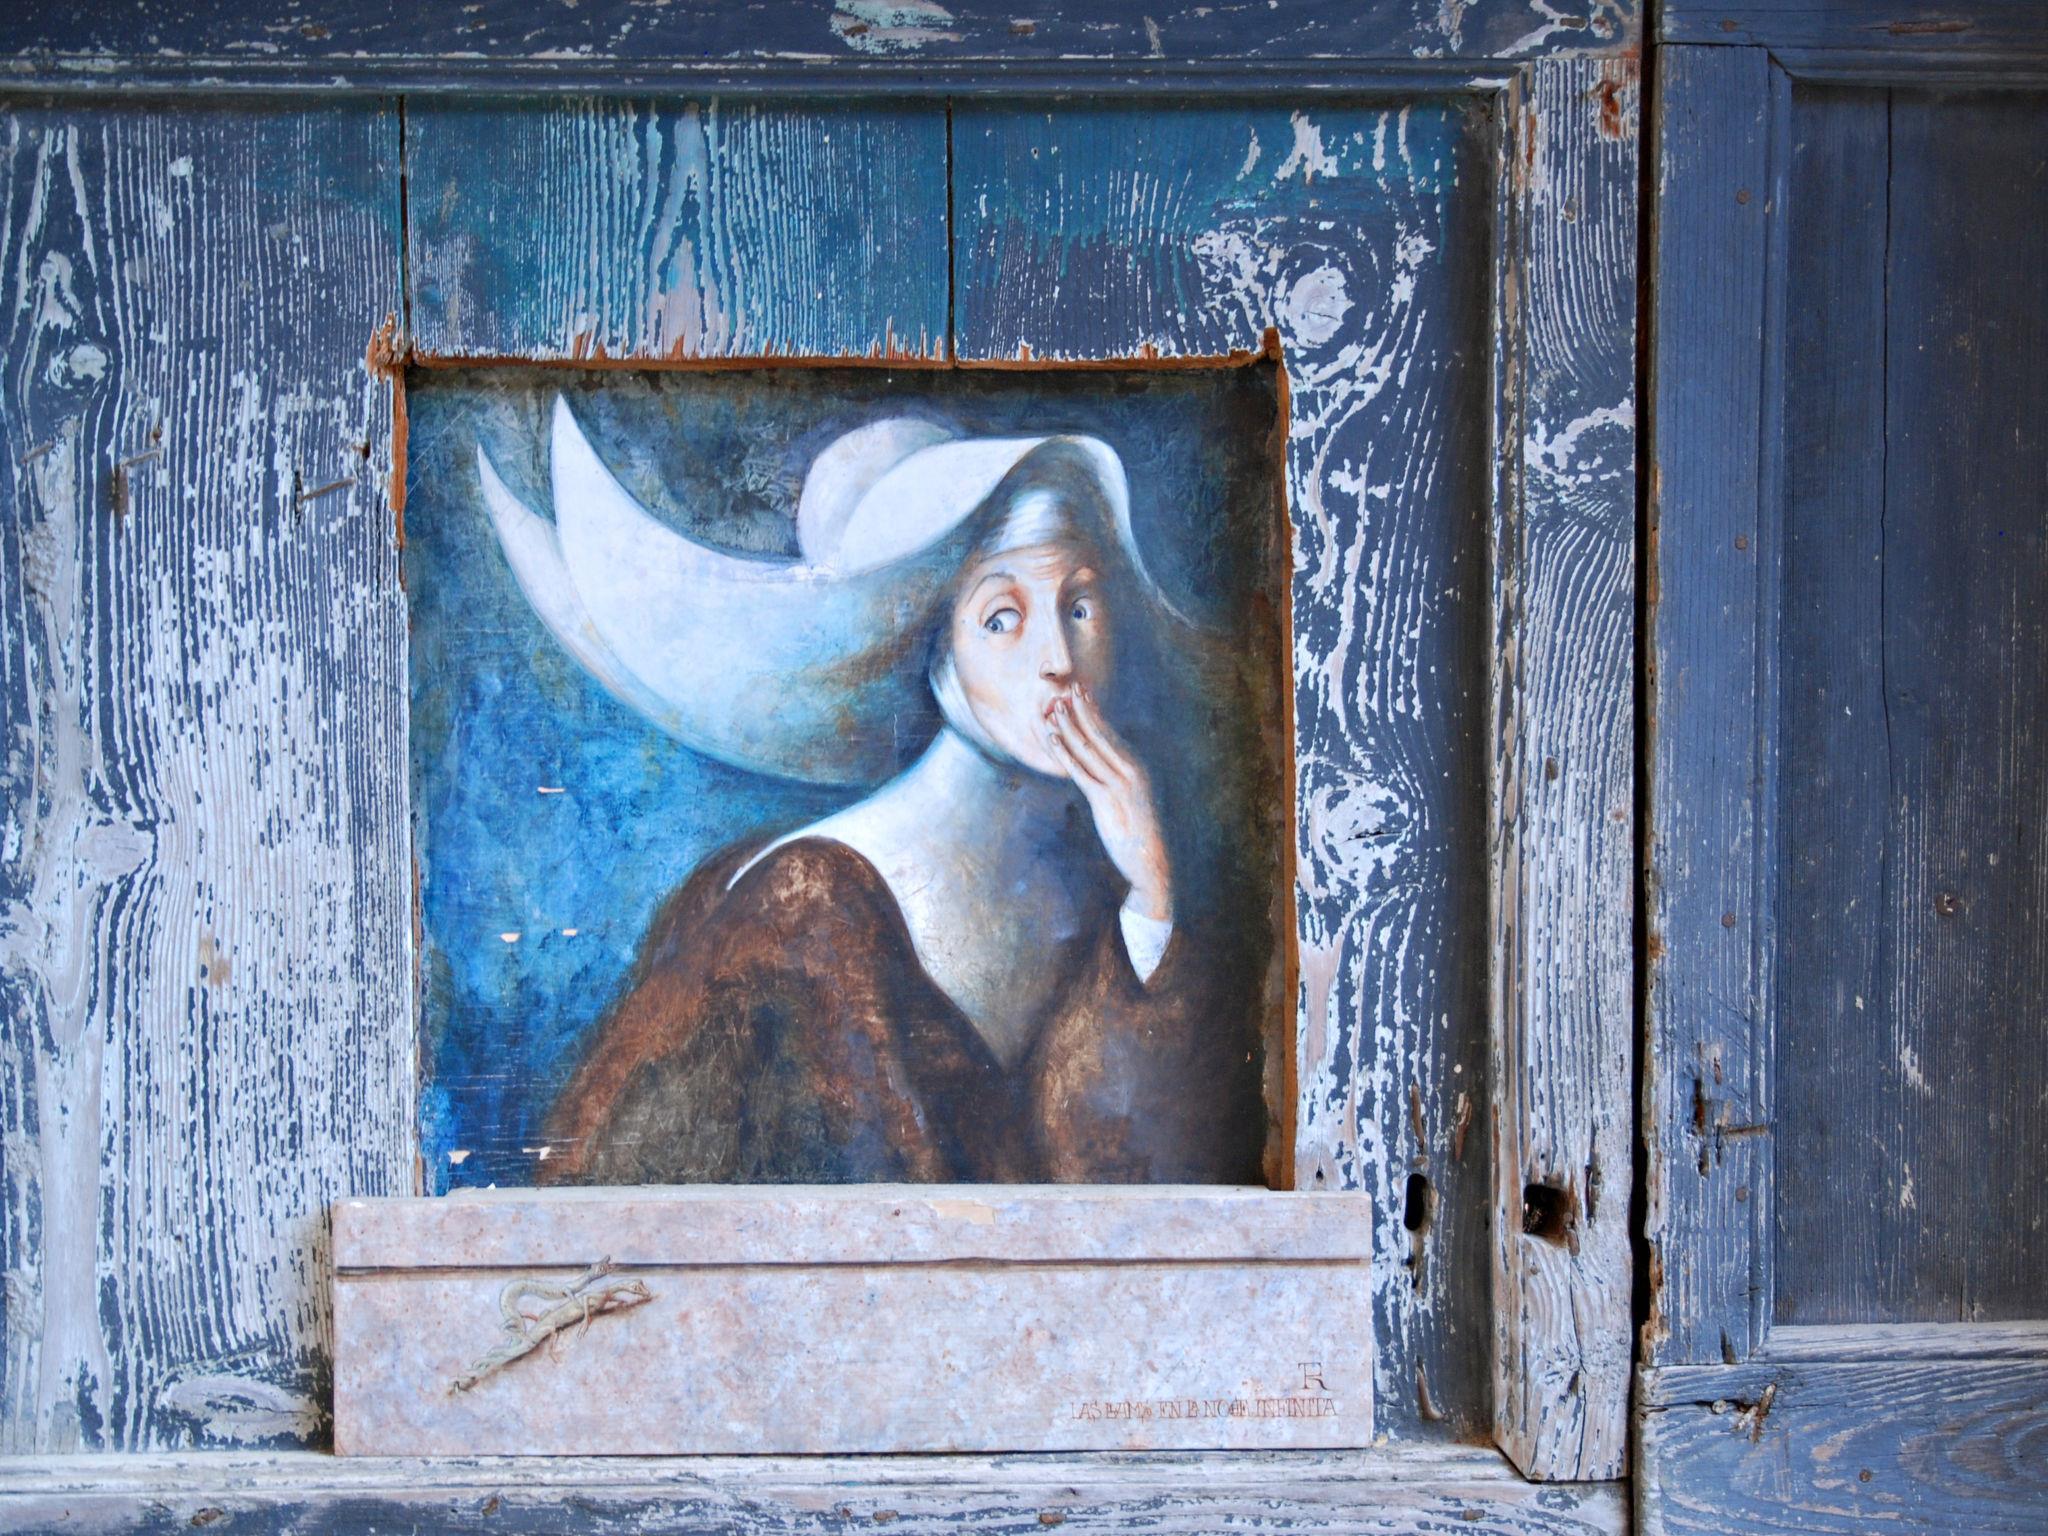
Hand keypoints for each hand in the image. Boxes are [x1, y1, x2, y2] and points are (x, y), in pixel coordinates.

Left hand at [1045, 685, 1171, 921]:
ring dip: (1069, 726)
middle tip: (1065, 687)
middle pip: (1100, 734)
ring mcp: (1119, 785)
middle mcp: (1131, 771)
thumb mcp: (1129, 800)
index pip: (1110, 733)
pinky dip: (1066, 753)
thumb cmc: (1139, 833)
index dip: (1093, 711)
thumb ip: (1115, 781)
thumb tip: (1098, 768)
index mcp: (1136, 768)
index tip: (1080, 692)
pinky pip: (1082, 772)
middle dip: (1081, 709)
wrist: (1152, 863)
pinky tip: (1053, 739)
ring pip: (1089, 749)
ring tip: (1053, 708)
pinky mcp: (1106, 801)